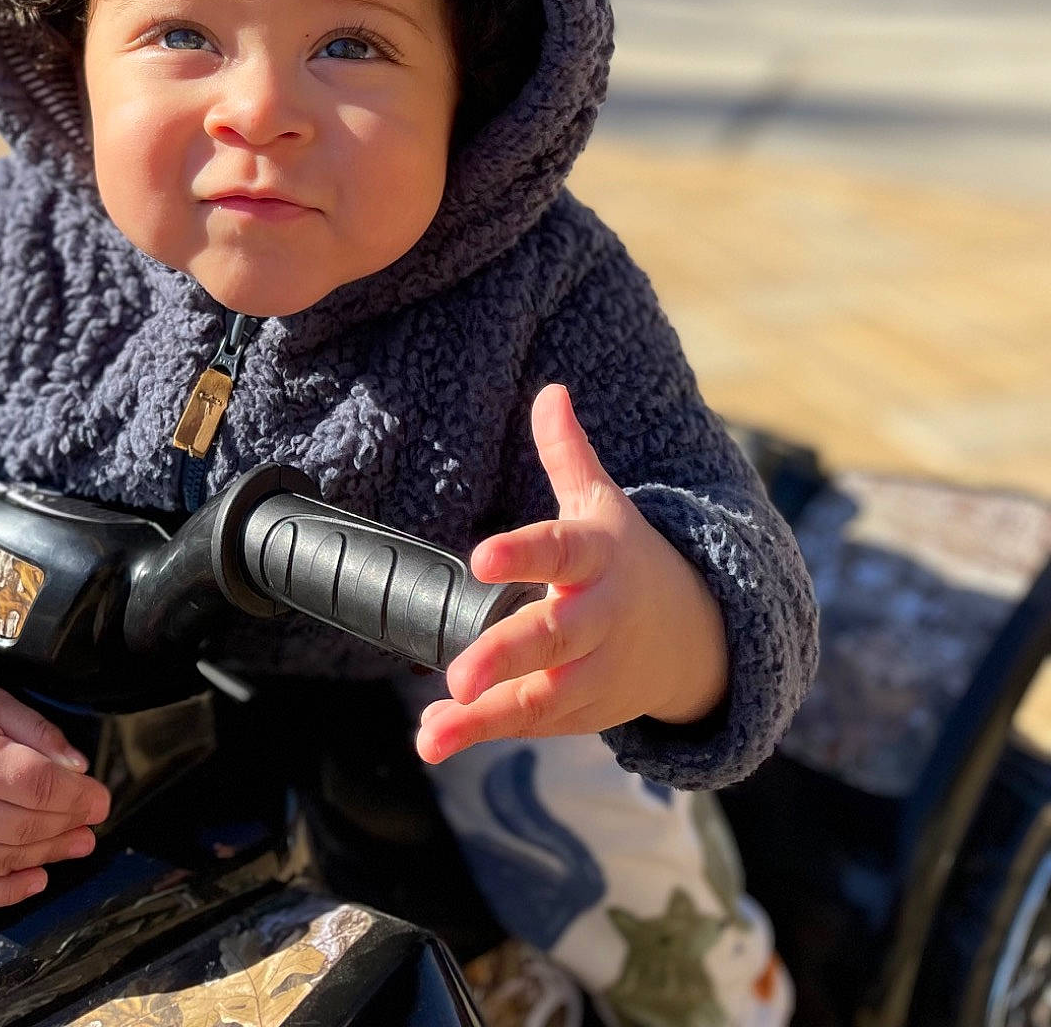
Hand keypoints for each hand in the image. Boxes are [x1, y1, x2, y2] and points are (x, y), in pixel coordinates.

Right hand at [0, 686, 110, 905]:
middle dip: (69, 827)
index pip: (42, 788)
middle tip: (93, 826)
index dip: (79, 797)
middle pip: (29, 827)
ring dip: (49, 856)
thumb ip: (39, 732)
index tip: (101, 800)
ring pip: (8, 859)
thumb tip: (79, 767)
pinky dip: (9, 891)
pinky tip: (38, 880)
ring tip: (76, 846)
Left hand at [416, 384, 728, 763]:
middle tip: (459, 674)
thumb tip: (551, 391)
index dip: (522, 554)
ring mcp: (592, 673)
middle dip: (506, 656)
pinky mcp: (579, 711)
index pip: (560, 551)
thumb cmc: (626, 558)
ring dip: (486, 715)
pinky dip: (483, 731)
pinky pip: (529, 722)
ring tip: (434, 731)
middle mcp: (597, 619)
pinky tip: (434, 737)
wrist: (694, 637)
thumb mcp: (603, 504)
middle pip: (552, 638)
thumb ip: (568, 454)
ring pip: (540, 697)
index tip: (479, 556)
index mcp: (598, 558)